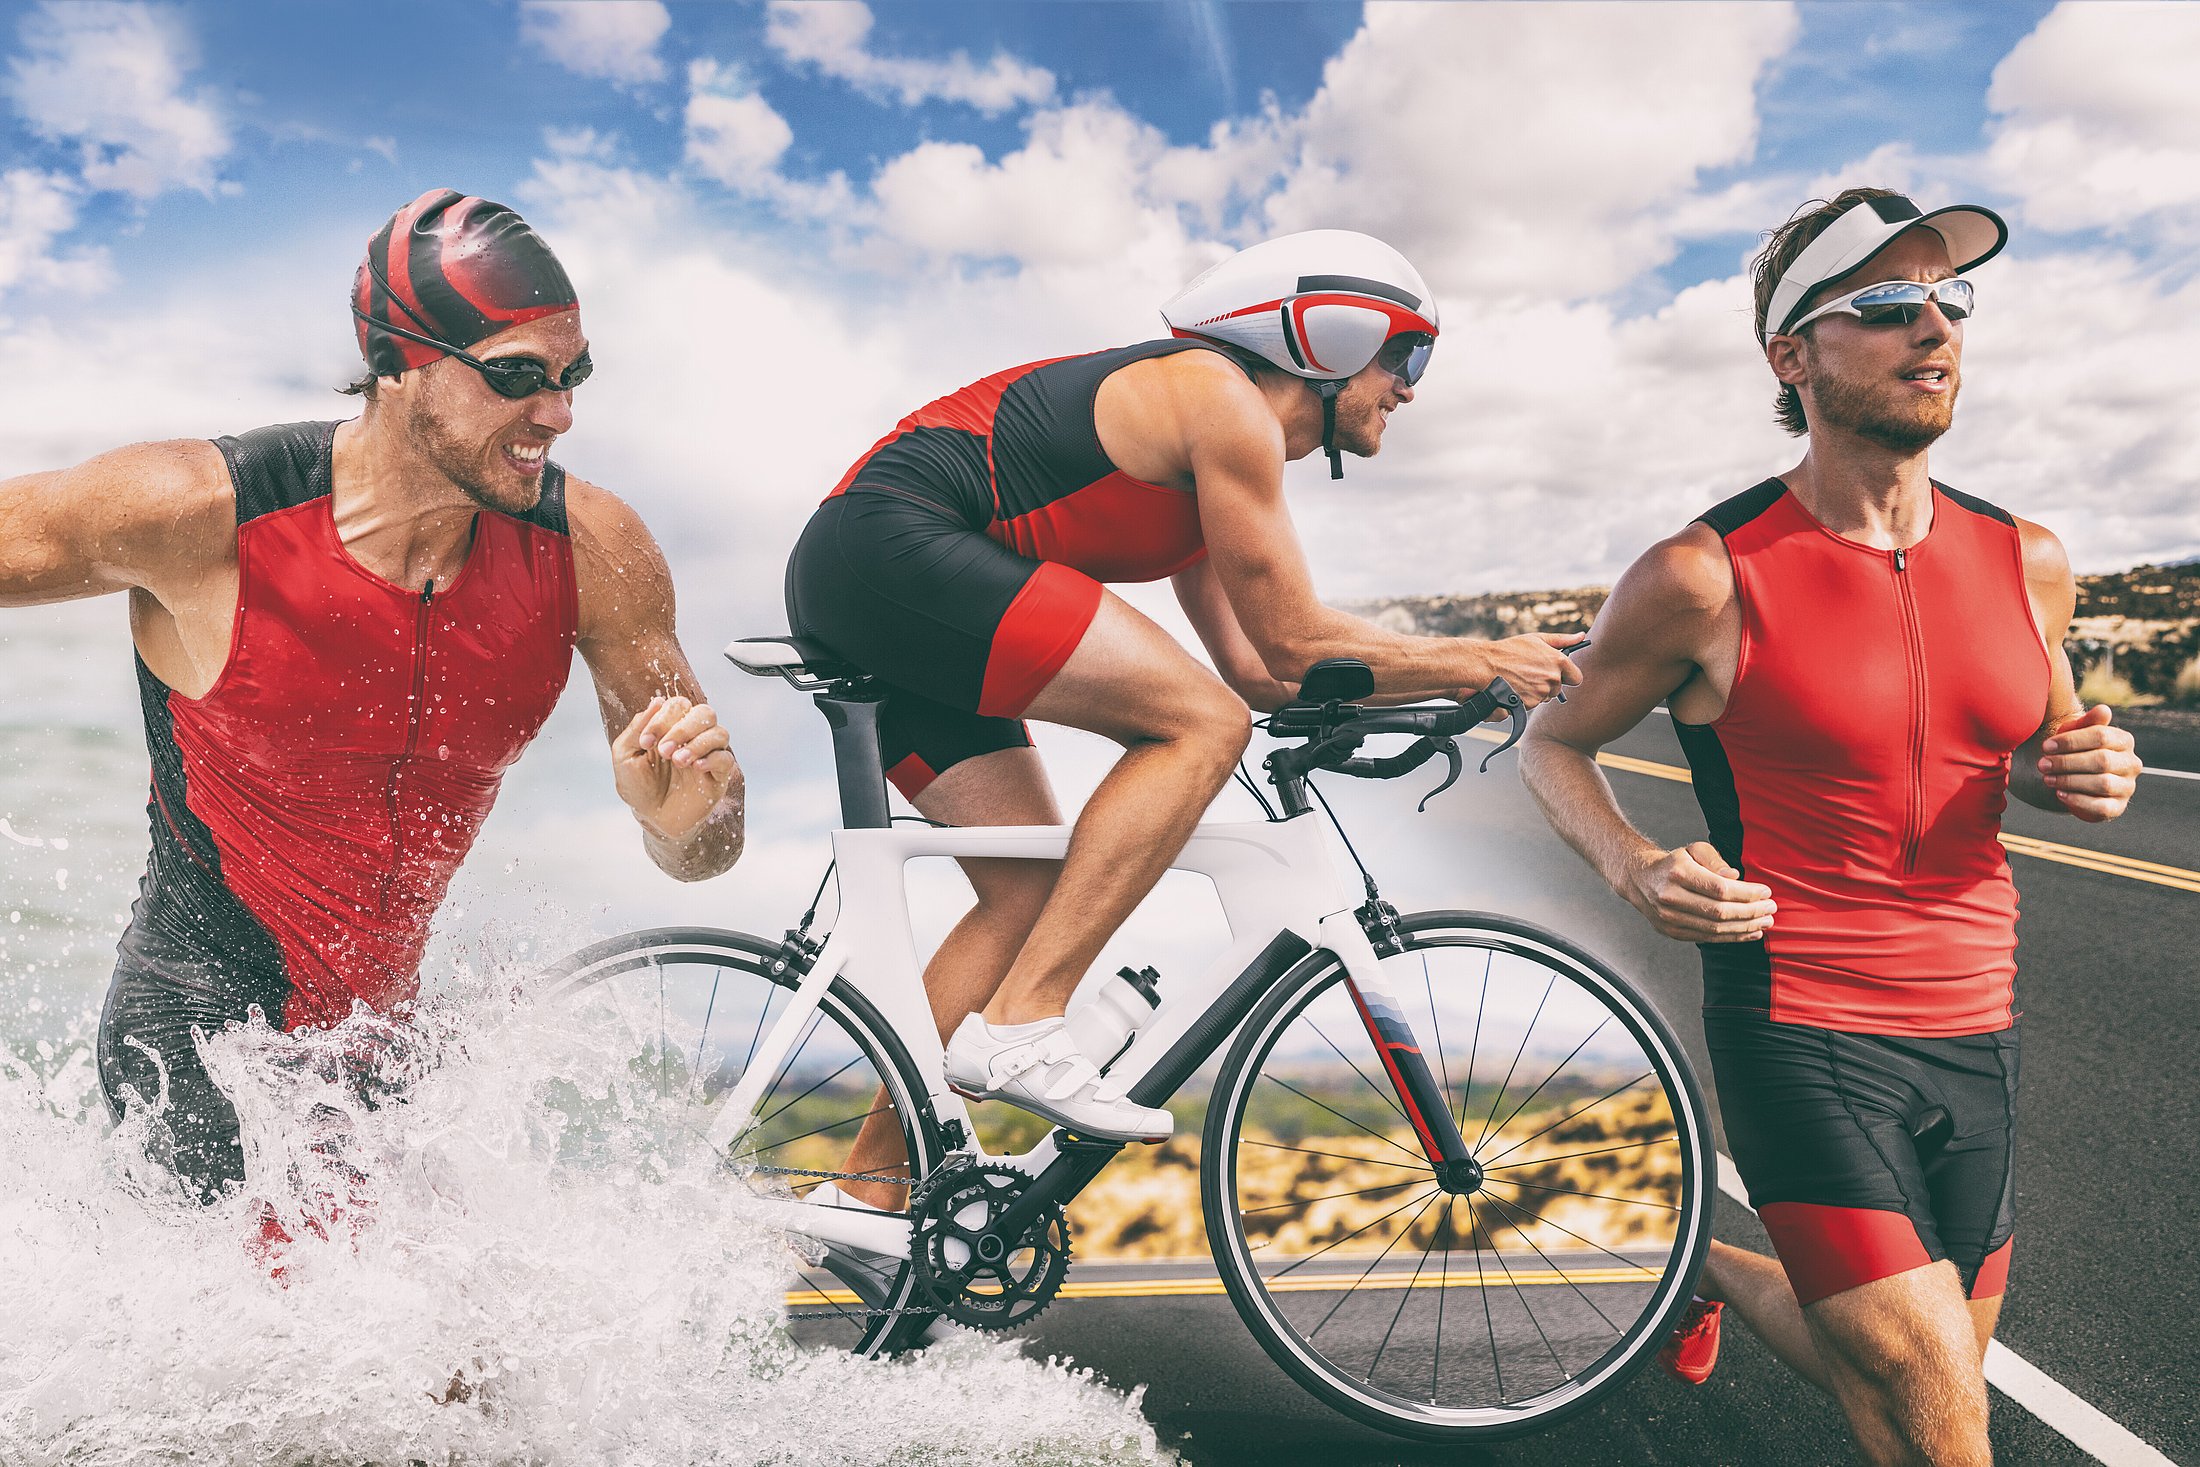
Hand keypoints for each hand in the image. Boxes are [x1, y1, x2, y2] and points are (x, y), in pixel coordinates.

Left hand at [614, 695, 737, 839]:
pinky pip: (726, 758)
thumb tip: (657, 701)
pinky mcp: (718, 776)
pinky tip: (694, 768)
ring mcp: (708, 755)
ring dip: (697, 743)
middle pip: (704, 713)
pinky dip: (711, 759)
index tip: (645, 742)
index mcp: (671, 726)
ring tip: (678, 761)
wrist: (650, 818)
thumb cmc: (637, 785)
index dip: (663, 718)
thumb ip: (637, 728)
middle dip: (683, 728)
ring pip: (719, 733)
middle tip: (664, 751)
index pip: (678, 705)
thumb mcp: (625, 755)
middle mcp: (693, 736)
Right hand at [1474, 633, 1586, 711]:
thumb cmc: (1511, 649)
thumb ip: (1562, 639)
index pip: (1577, 677)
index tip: (1559, 674)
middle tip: (1531, 673)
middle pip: (1559, 689)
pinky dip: (1526, 698)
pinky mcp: (1530, 703)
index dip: (1567, 676)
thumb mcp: (1537, 639)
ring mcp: (1541, 692)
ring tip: (1521, 679)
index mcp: (1559, 661)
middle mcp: (1553, 678)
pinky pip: (1533, 704)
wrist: (1487, 664)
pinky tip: (1516, 687)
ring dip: (1537, 691)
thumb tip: (1582, 636)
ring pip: (1545, 697)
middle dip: (1548, 684)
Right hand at [1623, 841, 1775, 943]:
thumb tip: (1735, 877)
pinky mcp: (1672, 932)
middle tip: (1771, 909)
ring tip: (1765, 922)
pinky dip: (1731, 937)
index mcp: (1677, 872)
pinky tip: (1750, 932)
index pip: (1719, 888)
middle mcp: (1670, 897)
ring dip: (1745, 927)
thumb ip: (1716, 860)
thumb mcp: (1694, 850)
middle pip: (1719, 911)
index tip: (1766, 892)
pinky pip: (1707, 937)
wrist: (1640, 880)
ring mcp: (1669, 918)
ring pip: (1714, 928)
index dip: (1747, 893)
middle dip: (1750, 912)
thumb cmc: (1675, 863)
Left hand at [2037, 705, 2139, 822]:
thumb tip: (2103, 710)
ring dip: (2070, 781)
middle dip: (2067, 762)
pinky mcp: (2117, 807)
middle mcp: (2131, 763)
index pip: (2101, 736)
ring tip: (2047, 778)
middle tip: (2042, 764)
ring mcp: (2127, 786)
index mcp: (2123, 740)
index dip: (2071, 741)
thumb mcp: (2077, 733)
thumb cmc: (2076, 750)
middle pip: (2101, 760)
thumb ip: (2086, 721)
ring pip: (2102, 783)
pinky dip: (2078, 800)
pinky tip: (2059, 794)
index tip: (2046, 746)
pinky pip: (2101, 806)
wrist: (2077, 779)